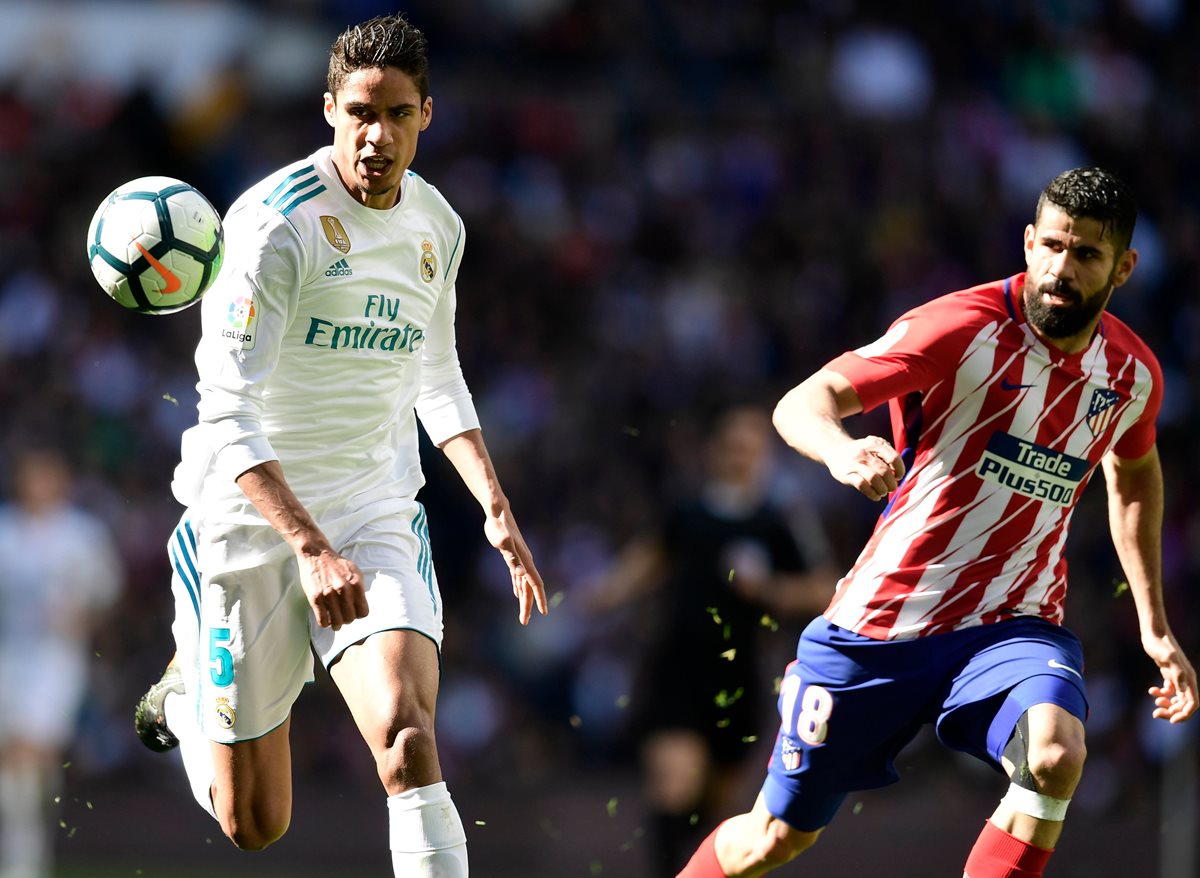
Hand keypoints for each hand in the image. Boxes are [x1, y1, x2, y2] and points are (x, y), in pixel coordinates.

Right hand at [297, 548, 368, 629]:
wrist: (316, 554)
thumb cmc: (336, 564)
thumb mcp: (355, 572)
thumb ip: (359, 589)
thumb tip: (361, 606)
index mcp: (356, 583)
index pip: (364, 612)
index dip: (359, 614)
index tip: (354, 611)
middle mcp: (344, 590)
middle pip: (350, 618)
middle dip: (347, 619)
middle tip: (343, 616)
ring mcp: (329, 595)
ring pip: (337, 622)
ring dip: (336, 624)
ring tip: (335, 622)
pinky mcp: (315, 598)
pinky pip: (323, 621)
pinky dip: (325, 623)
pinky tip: (325, 618)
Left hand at [484, 507, 547, 624]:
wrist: (498, 512)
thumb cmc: (499, 525)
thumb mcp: (503, 542)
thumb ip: (512, 558)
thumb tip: (521, 574)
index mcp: (525, 560)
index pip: (535, 583)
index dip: (540, 598)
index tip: (543, 612)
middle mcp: (525, 561)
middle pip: (529, 588)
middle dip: (528, 605)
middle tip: (524, 622)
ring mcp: (519, 559)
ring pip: (524, 584)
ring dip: (523, 599)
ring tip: (522, 615)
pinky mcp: (511, 556)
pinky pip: (517, 577)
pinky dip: (518, 587)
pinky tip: (516, 594)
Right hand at [825, 436, 904, 500]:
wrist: (835, 449)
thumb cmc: (861, 451)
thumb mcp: (874, 446)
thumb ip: (887, 455)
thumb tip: (897, 474)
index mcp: (874, 444)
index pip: (893, 457)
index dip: (900, 469)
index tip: (898, 475)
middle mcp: (864, 452)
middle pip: (884, 471)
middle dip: (891, 483)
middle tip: (891, 487)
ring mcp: (854, 464)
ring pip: (874, 479)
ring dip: (882, 489)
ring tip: (883, 492)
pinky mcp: (846, 475)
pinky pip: (862, 486)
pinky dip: (872, 493)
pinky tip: (876, 496)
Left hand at [1144, 630, 1197, 722]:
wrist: (1154, 632)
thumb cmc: (1160, 643)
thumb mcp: (1167, 656)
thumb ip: (1176, 671)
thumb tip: (1181, 688)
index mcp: (1189, 678)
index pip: (1193, 703)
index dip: (1184, 714)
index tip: (1171, 720)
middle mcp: (1186, 680)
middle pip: (1184, 704)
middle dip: (1172, 711)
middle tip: (1155, 713)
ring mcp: (1178, 677)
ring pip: (1176, 699)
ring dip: (1167, 705)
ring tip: (1155, 703)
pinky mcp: (1169, 674)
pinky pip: (1169, 691)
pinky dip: (1161, 694)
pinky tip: (1152, 691)